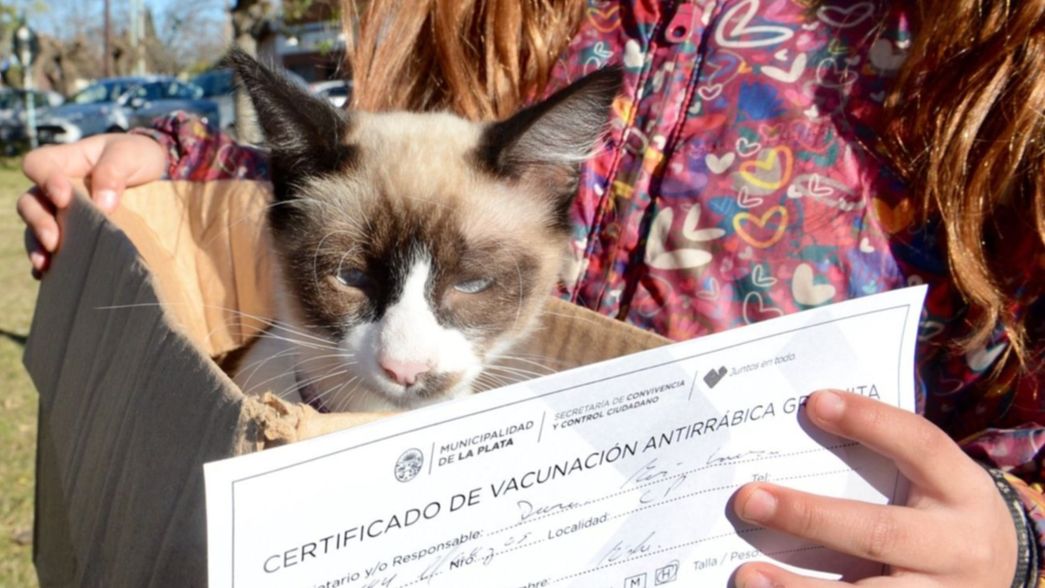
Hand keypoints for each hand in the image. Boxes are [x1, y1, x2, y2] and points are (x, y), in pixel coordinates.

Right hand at [16, 133, 166, 276]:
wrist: (155, 177)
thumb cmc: (136, 157)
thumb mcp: (130, 155)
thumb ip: (113, 172)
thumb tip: (103, 204)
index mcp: (65, 161)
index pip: (38, 165)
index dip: (44, 180)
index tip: (64, 197)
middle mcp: (56, 188)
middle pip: (30, 202)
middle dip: (37, 222)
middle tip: (53, 240)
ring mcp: (62, 213)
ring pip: (35, 229)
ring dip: (37, 247)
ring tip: (45, 264)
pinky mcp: (74, 234)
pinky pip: (52, 249)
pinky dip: (49, 262)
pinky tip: (51, 276)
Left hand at [731, 390, 1017, 586]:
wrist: (1004, 575)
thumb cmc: (942, 513)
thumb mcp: (934, 480)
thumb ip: (882, 458)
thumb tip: (800, 426)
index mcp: (961, 491)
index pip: (921, 446)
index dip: (871, 422)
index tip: (815, 403)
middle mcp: (956, 547)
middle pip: (878, 533)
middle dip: (808, 518)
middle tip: (748, 500)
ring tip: (747, 575)